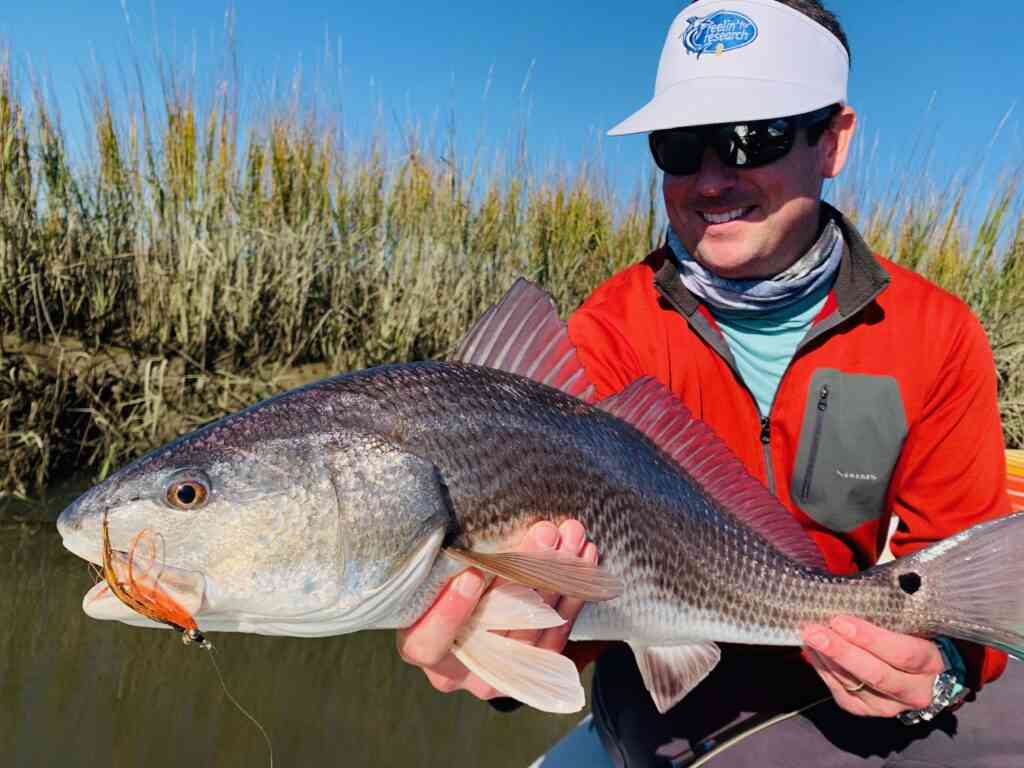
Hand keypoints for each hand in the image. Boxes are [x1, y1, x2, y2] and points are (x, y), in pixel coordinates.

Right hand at [396, 519, 596, 700]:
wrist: (464, 621)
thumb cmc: (439, 587)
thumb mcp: (432, 577)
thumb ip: (446, 564)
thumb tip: (473, 526)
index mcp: (422, 647)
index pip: (430, 640)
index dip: (451, 611)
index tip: (471, 575)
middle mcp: (460, 671)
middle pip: (495, 627)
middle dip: (525, 575)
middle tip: (544, 534)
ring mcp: (500, 674)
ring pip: (534, 629)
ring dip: (558, 578)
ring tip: (571, 537)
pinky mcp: (535, 668)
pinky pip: (559, 633)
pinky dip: (574, 593)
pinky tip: (584, 559)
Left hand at [802, 615, 944, 716]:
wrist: (923, 676)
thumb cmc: (913, 638)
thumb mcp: (914, 624)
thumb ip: (890, 612)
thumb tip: (850, 592)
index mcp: (930, 663)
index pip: (902, 654)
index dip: (870, 638)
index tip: (841, 621)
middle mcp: (914, 690)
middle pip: (876, 674)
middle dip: (841, 651)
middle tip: (815, 631)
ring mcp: (891, 705)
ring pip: (855, 685)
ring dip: (827, 659)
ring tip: (809, 636)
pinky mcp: (868, 710)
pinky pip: (842, 692)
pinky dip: (824, 670)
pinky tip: (812, 651)